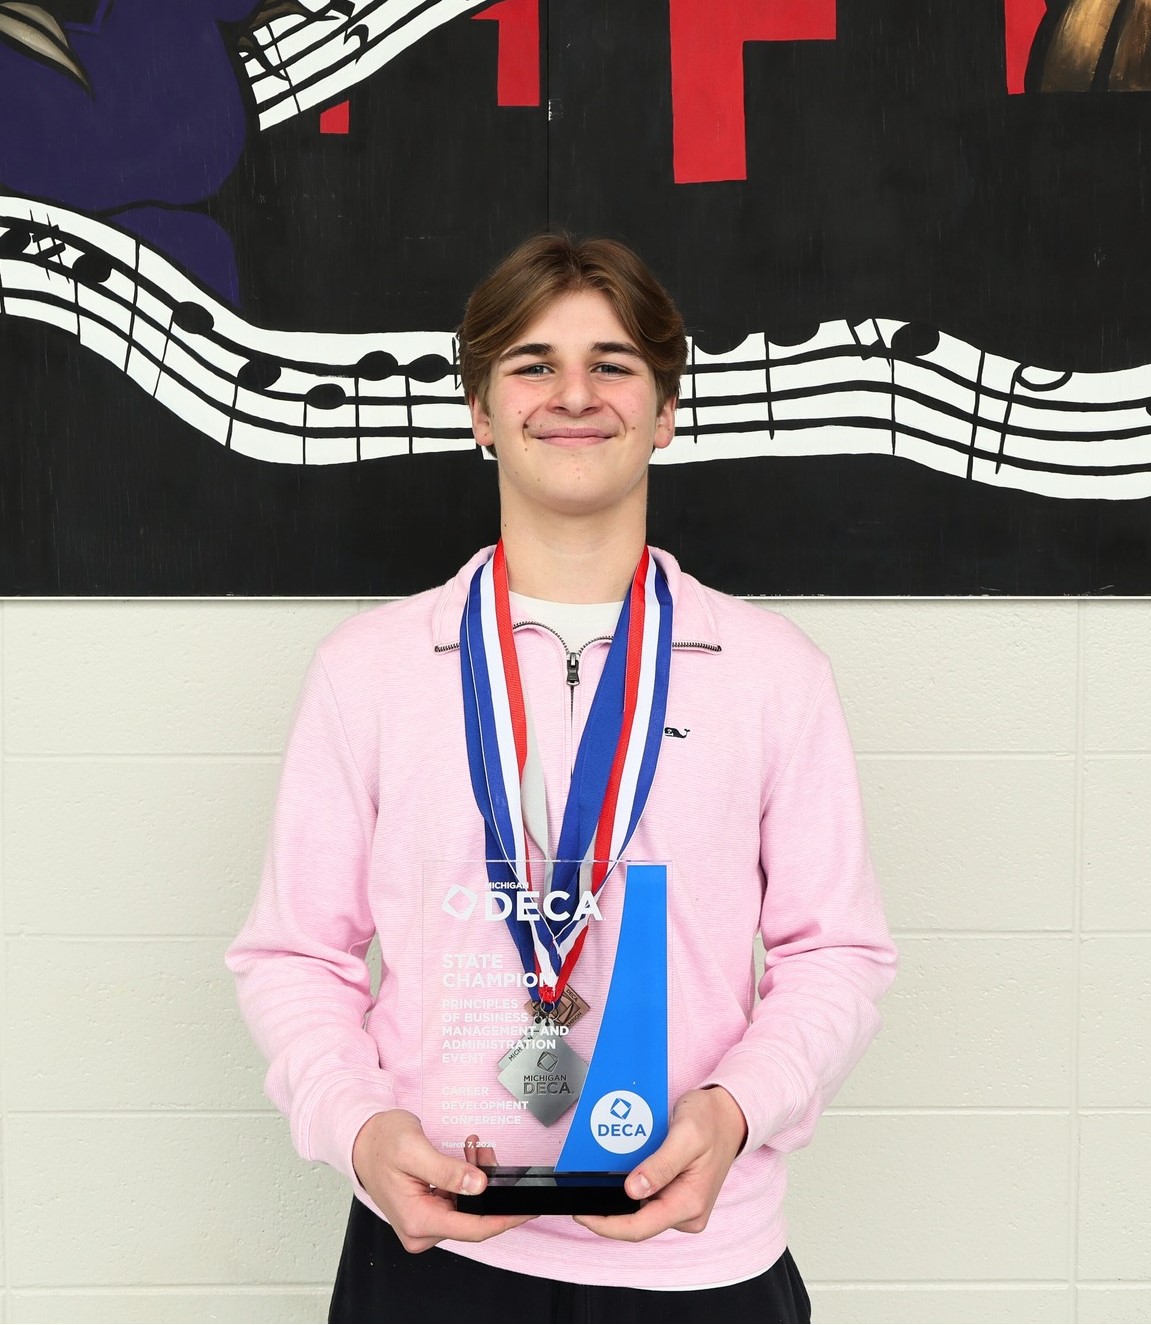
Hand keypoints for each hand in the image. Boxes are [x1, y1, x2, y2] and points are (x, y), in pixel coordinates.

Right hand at [351, 1110, 532, 1252]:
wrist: (361, 1139)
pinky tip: (466, 1157)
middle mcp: (421, 1229)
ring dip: (476, 1178)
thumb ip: (447, 1170)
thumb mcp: (414, 1150)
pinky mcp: (427, 1212)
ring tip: (474, 1148)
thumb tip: (478, 1185)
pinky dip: (465, 1179)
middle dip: (488, 1186)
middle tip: (486, 1153)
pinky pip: (457, 1201)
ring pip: (467, 1207)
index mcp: (418, 1220)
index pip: (473, 1229)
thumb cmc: (380, 1142)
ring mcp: (423, 1223)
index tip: (527, 1210)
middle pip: (472, 1217)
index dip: (504, 1219)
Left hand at [574, 1086, 746, 1241]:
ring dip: (619, 1198)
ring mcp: (683, 1208)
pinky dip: (632, 1189)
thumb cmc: (711, 1121)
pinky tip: (622, 1174)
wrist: (730, 1115)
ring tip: (603, 1176)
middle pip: (637, 1223)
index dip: (606, 1225)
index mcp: (690, 1203)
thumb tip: (633, 1190)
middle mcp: (687, 1213)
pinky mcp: (679, 1199)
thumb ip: (660, 1165)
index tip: (582, 1214)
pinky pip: (649, 1201)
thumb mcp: (686, 1135)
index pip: (639, 1228)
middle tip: (584, 1188)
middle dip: (608, 1210)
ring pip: (641, 1212)